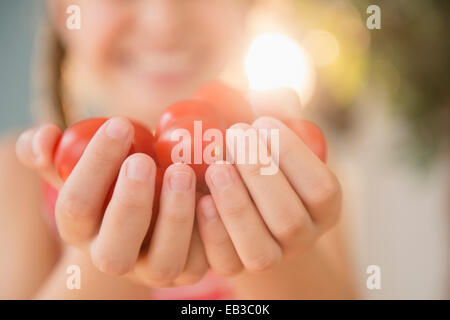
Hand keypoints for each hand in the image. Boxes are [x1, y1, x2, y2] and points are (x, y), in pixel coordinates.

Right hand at [16, 117, 207, 286]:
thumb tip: (44, 139)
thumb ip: (53, 149)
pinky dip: (208, 232)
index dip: (94, 166)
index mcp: (81, 229)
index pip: (77, 206)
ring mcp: (153, 268)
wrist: (151, 200)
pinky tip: (211, 196)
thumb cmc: (115, 174)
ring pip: (162, 262)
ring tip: (182, 172)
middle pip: (113, 249)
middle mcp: (113, 256)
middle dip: (128, 204)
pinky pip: (199, 263)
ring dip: (173, 218)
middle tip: (143, 160)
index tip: (120, 123)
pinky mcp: (187, 270)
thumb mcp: (81, 161)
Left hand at [196, 93, 341, 276]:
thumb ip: (281, 110)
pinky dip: (213, 230)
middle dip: (260, 173)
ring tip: (216, 165)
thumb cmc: (260, 155)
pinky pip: (226, 261)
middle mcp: (302, 237)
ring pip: (260, 249)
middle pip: (289, 220)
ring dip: (237, 205)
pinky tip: (201, 198)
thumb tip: (279, 97)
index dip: (293, 155)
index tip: (261, 122)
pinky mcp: (235, 266)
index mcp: (323, 206)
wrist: (239, 195)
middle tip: (235, 135)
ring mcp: (270, 256)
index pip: (321, 189)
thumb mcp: (274, 132)